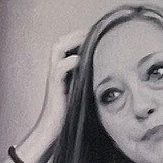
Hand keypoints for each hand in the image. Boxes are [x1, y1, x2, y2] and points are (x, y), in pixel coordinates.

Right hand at [4, 28, 85, 162]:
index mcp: (62, 70)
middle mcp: (56, 70)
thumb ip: (89, 79)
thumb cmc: (69, 114)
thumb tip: (109, 70)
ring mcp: (53, 77)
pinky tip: (81, 60)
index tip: (98, 33)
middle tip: (94, 31)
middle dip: (77, 34)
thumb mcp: (82, 92)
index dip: (80, 36)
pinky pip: (59, 68)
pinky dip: (69, 62)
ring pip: (57, 48)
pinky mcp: (54, 87)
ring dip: (72, 41)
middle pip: (61, 41)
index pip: (68, 44)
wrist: (53, 130)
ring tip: (88, 39)